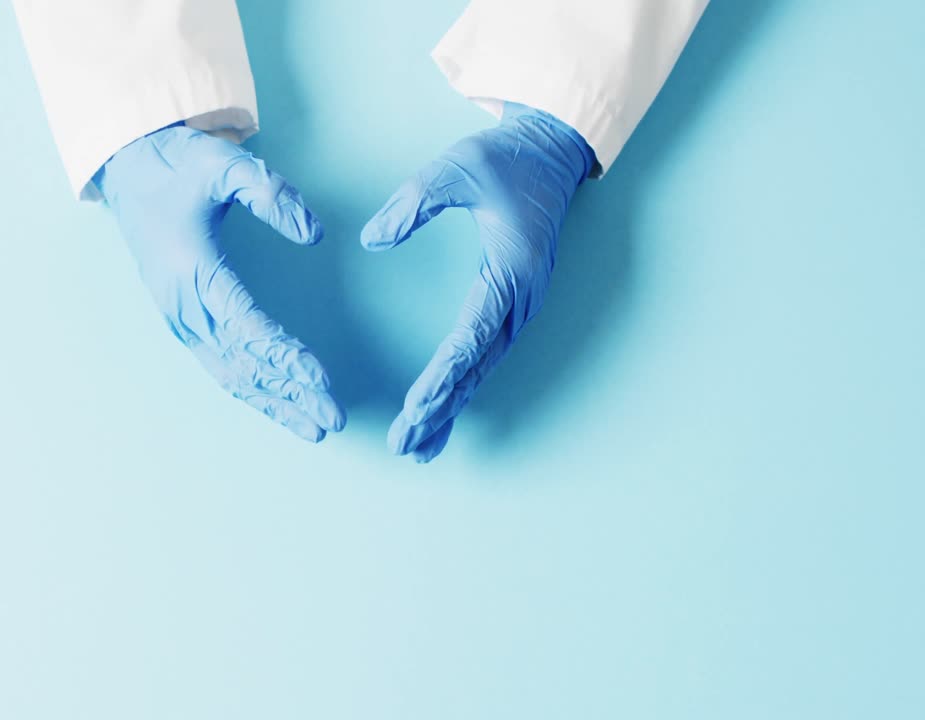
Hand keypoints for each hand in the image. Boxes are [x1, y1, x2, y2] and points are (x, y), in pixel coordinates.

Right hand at [97, 124, 345, 442]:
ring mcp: (180, 319)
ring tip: (315, 427)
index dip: (286, 357)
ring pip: (232, 374)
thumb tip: (312, 233)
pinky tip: (280, 406)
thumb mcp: (225, 164)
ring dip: (274, 403)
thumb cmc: (178, 166)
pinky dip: (253, 391)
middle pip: (245, 363)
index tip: (321, 380)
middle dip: (291, 394)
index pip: (248, 326)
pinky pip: (220, 365)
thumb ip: (271, 194)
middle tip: (334, 417)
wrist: (129, 168)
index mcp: (194, 272)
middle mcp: (184, 307)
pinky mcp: (183, 322)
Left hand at [361, 103, 595, 461]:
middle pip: (477, 366)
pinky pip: (486, 356)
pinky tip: (442, 414)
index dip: (445, 372)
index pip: (474, 332)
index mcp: (511, 269)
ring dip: (451, 409)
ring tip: (418, 448)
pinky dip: (463, 388)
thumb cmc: (506, 160)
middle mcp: (520, 298)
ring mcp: (519, 306)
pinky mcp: (511, 306)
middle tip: (406, 445)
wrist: (551, 152)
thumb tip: (373, 239)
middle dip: (442, 408)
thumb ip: (414, 203)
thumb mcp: (456, 168)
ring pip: (483, 369)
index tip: (418, 404)